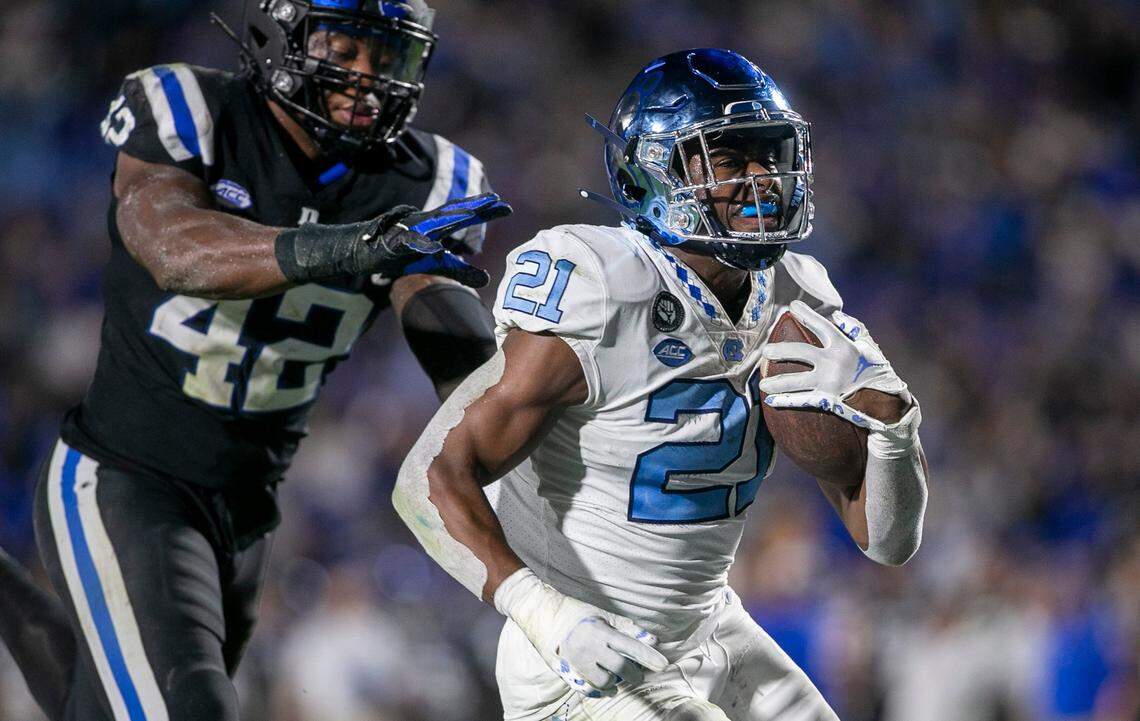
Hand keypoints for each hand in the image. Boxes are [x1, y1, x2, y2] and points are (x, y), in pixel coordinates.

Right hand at [364, 193, 512, 286]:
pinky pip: (411, 244)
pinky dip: (422, 245)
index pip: (464, 215)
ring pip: (435, 222)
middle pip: (454, 212)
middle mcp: (425, 223)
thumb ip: (461, 270)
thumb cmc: (403, 254)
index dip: (484, 210)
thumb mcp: (436, 264)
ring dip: (453, 216)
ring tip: (474, 211)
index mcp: (437, 226)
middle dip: (475, 206)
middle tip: (497, 200)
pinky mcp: (396, 244)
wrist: (365, 252)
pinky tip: (436, 248)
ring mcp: (410, 230)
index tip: (507, 207)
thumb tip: (488, 280)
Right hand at [494, 568, 667, 697]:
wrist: (540, 613)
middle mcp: (589, 648)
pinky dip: (600, 690)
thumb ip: (627, 627)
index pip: (631, 648)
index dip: (649, 657)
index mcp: (600, 631)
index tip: (663, 664)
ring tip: (619, 676)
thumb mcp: (602, 614)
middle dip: (635, 673)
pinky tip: (607, 688)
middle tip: (640, 674)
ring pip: (605, 682)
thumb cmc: (575, 610)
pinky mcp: (566, 671)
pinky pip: (587, 688)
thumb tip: (651, 639)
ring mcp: (576, 662)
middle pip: (621, 669)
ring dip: (616, 682)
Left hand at [759, 300, 909, 431]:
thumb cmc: (879, 372)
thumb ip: (854, 329)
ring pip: (795, 380)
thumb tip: (836, 315)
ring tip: (762, 383)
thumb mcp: (870, 347)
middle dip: (780, 351)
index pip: (820, 326)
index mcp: (844, 346)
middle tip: (765, 351)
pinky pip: (802, 400)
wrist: (888, 403)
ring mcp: (829, 382)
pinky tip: (771, 401)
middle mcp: (834, 362)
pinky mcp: (827, 400)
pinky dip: (785, 401)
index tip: (790, 308)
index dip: (805, 315)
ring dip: (776, 381)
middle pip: (799, 352)